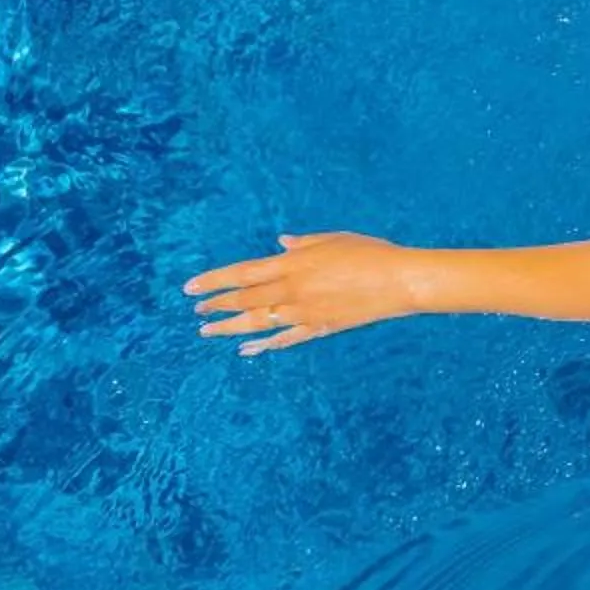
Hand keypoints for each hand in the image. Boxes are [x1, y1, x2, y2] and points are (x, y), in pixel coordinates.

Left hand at [185, 232, 425, 354]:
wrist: (399, 281)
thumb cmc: (370, 253)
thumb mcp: (333, 239)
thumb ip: (303, 244)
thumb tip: (281, 244)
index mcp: (292, 265)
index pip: (241, 274)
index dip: (213, 281)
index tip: (190, 288)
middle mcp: (291, 290)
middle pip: (243, 300)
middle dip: (216, 305)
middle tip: (197, 311)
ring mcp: (304, 313)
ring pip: (256, 323)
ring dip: (229, 328)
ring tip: (208, 331)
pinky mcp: (319, 328)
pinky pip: (285, 339)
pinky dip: (264, 345)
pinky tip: (247, 349)